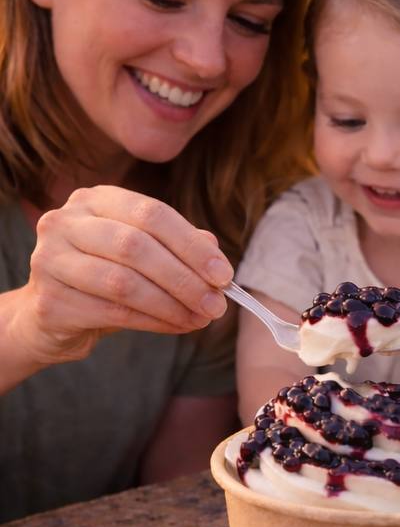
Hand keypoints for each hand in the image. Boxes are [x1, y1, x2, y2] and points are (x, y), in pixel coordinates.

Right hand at [10, 185, 232, 368]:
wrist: (50, 318)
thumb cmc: (103, 280)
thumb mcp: (142, 256)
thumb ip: (177, 248)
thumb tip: (216, 258)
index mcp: (95, 200)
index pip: (152, 213)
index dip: (191, 245)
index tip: (224, 274)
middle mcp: (65, 222)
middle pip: (136, 246)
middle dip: (184, 278)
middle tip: (217, 304)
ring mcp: (49, 260)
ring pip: (124, 282)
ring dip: (171, 304)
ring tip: (200, 319)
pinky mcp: (49, 301)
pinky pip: (112, 313)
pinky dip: (153, 322)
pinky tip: (176, 326)